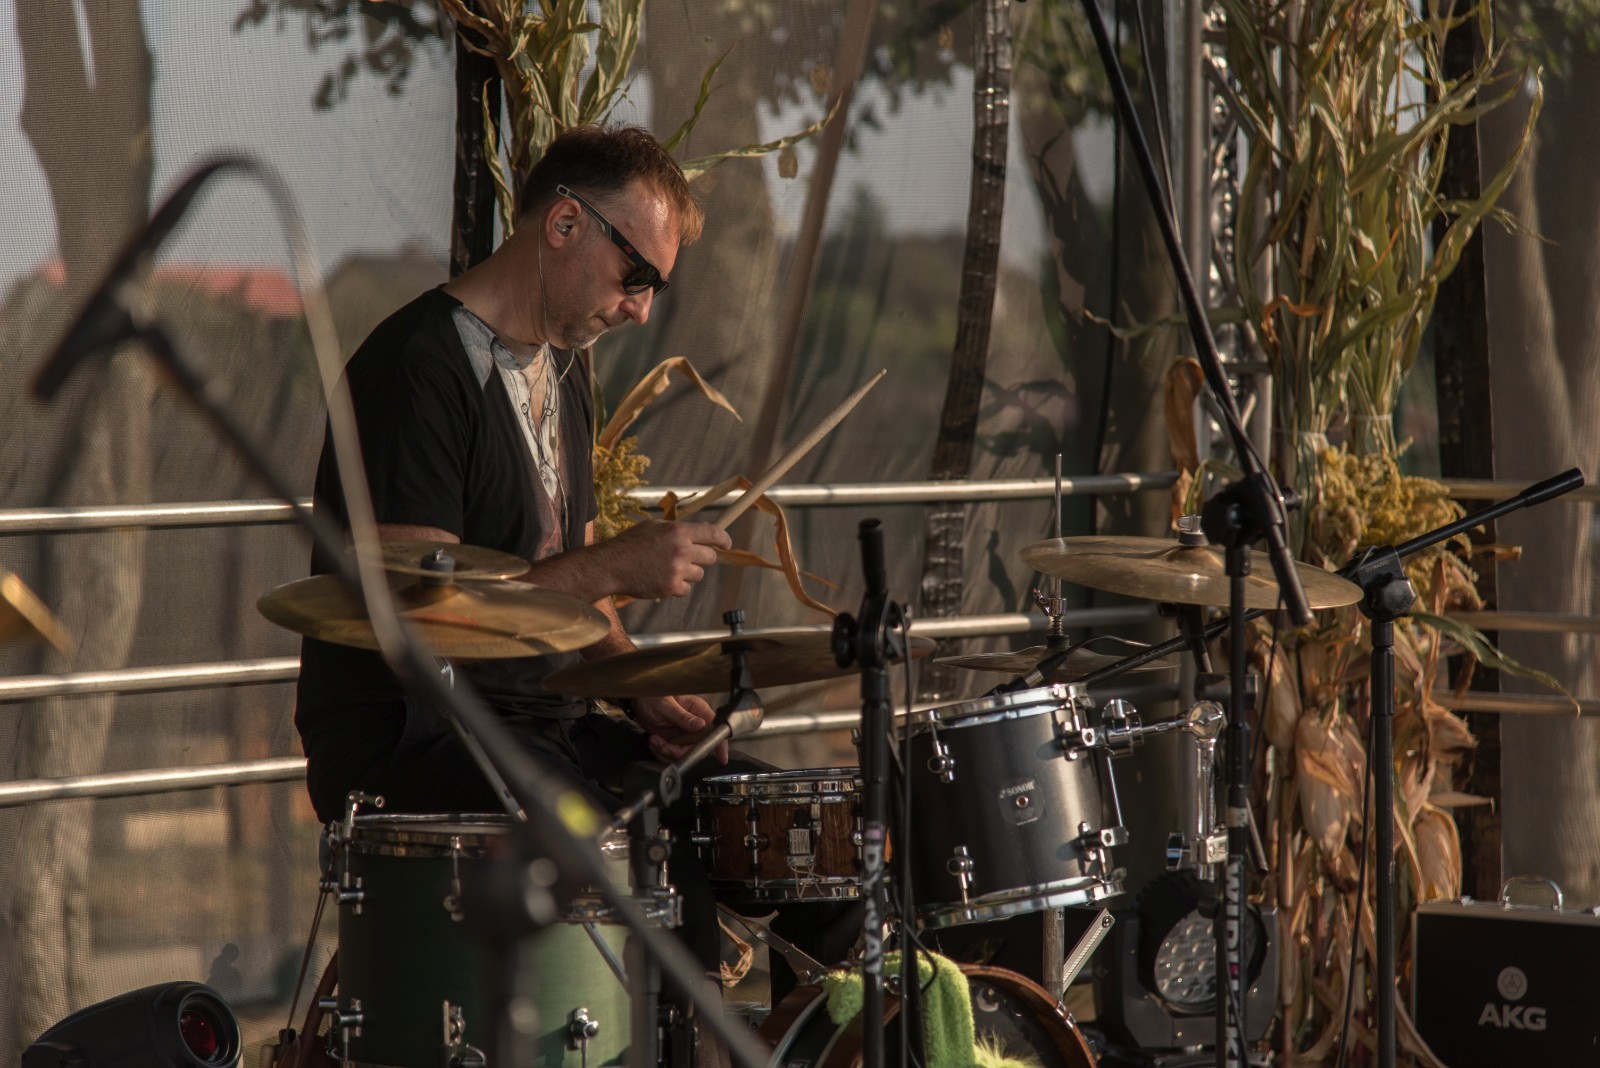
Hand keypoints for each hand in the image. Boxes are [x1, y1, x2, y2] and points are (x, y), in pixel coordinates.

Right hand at [601, 520, 730, 599]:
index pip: (713, 533)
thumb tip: (701, 531)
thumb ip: (678, 529)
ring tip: (668, 568)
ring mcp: (677, 570)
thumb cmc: (630, 543)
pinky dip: (678, 586)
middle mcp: (681, 549)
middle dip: (703, 558)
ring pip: (699, 574)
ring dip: (689, 572)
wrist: (611, 565)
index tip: (726, 544)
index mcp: (678, 531)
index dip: (723, 539)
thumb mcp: (654, 526)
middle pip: (710, 557)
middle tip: (689, 559)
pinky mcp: (672, 587)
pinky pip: (687, 588)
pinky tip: (663, 579)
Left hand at [634, 693, 728, 764]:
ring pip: (683, 754)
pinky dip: (660, 752)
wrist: (638, 702)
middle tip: (664, 746)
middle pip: (697, 747)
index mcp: (698, 711)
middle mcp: (694, 724)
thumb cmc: (653, 695)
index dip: (719, 743)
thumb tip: (700, 724)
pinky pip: (672, 755)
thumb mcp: (666, 704)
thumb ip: (683, 716)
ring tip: (655, 741)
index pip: (714, 728)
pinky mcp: (674, 741)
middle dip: (679, 752)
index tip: (721, 757)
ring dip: (666, 752)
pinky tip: (654, 742)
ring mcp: (684, 734)